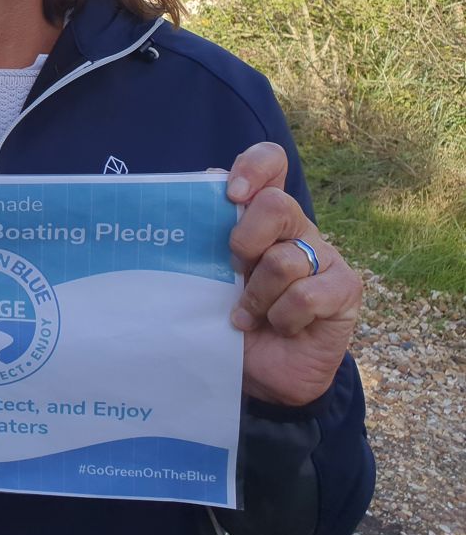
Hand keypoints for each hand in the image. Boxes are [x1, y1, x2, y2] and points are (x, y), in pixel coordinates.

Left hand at [227, 143, 361, 406]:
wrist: (262, 372)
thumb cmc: (229, 316)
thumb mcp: (208, 275)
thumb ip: (204, 239)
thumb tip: (189, 195)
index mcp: (260, 214)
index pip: (270, 162)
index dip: (253, 167)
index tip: (230, 194)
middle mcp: (295, 227)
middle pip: (276, 205)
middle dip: (244, 240)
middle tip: (232, 271)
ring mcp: (325, 256)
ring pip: (284, 260)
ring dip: (256, 296)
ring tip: (247, 315)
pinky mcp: (345, 288)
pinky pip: (306, 294)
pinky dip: (282, 317)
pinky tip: (278, 327)